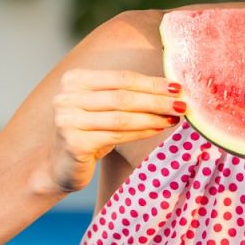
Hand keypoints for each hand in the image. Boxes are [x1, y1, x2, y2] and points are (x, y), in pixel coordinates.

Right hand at [44, 69, 184, 193]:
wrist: (61, 167)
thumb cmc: (90, 133)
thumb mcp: (104, 108)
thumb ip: (127, 94)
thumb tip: (171, 89)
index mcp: (75, 79)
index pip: (122, 77)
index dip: (152, 82)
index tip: (177, 87)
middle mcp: (66, 96)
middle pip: (123, 96)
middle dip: (157, 100)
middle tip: (182, 103)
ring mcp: (67, 120)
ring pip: (122, 116)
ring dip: (153, 116)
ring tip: (175, 117)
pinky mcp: (74, 142)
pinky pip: (117, 135)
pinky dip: (142, 132)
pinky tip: (158, 129)